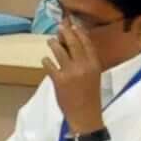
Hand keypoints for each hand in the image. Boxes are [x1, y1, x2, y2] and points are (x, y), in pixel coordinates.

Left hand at [45, 16, 107, 135]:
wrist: (85, 115)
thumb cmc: (90, 96)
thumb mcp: (93, 76)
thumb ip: (86, 62)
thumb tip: (72, 47)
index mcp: (94, 64)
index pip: (86, 42)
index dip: (79, 32)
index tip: (73, 25)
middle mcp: (83, 65)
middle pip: (72, 42)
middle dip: (65, 32)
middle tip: (59, 26)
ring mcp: (70, 72)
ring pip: (59, 50)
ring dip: (53, 43)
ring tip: (51, 41)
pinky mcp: (59, 80)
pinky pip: (49, 65)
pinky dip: (46, 61)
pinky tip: (45, 60)